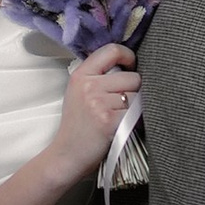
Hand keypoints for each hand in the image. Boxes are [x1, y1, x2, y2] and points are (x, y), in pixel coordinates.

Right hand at [53, 42, 137, 174]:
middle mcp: (89, 86)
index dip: (128, 56)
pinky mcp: (109, 120)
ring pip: (138, 96)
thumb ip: (98, 76)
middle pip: (132, 76)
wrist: (67, 155)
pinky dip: (135, 121)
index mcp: (81, 75)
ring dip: (135, 107)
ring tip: (119, 117)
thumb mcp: (78, 93)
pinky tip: (122, 126)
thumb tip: (128, 64)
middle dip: (133, 90)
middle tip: (120, 104)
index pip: (112, 50)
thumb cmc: (77, 125)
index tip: (130, 67)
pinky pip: (137, 113)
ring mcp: (99, 103)